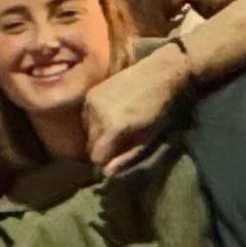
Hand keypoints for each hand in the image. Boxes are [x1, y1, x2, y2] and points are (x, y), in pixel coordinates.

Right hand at [84, 42, 190, 172]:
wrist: (159, 73)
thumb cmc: (159, 108)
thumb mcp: (147, 137)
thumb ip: (125, 156)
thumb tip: (106, 173)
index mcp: (111, 127)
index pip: (95, 156)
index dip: (104, 163)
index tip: (114, 162)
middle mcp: (95, 114)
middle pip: (89, 144)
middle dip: (101, 149)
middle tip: (117, 146)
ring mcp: (90, 101)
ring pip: (86, 130)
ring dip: (97, 135)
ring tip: (115, 131)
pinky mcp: (91, 92)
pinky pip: (86, 116)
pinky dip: (94, 121)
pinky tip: (110, 117)